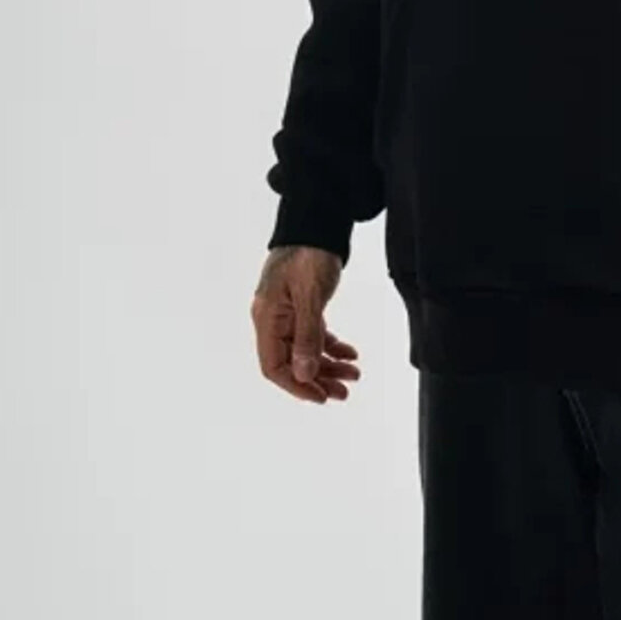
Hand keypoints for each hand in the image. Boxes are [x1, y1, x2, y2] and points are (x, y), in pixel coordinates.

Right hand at [251, 245, 361, 403]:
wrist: (317, 223)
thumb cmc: (309, 253)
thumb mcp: (310, 295)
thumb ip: (307, 335)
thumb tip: (304, 373)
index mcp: (267, 317)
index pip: (273, 365)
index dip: (295, 385)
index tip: (320, 397)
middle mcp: (273, 319)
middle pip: (291, 362)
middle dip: (317, 380)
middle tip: (343, 393)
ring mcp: (286, 313)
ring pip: (304, 351)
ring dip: (328, 366)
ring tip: (353, 375)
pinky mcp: (301, 306)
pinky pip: (313, 335)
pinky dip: (331, 346)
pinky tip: (350, 354)